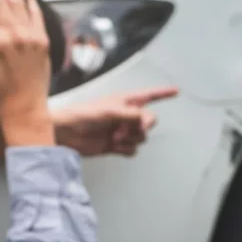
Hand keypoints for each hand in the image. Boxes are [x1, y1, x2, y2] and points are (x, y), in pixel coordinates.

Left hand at [53, 87, 178, 156]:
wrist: (65, 134)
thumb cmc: (81, 115)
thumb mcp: (108, 111)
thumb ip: (129, 114)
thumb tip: (144, 118)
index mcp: (124, 102)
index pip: (148, 96)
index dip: (163, 93)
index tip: (175, 91)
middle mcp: (126, 116)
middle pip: (149, 121)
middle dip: (141, 126)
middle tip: (129, 129)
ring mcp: (122, 131)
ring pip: (141, 137)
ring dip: (130, 139)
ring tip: (114, 138)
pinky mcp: (117, 146)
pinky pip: (133, 150)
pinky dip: (126, 150)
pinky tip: (115, 147)